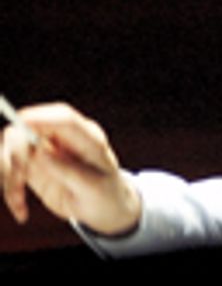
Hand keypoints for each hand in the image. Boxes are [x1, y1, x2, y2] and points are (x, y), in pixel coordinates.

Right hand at [1, 102, 140, 235]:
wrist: (104, 208)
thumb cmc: (105, 194)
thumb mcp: (94, 188)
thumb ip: (69, 171)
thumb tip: (40, 153)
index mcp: (87, 137)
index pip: (63, 118)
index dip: (42, 117)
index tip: (21, 122)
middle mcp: (64, 139)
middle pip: (27, 130)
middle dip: (16, 155)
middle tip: (19, 182)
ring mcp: (46, 151)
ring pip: (11, 150)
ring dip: (8, 176)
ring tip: (20, 204)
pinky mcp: (33, 167)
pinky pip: (9, 170)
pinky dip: (9, 191)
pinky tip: (21, 211)